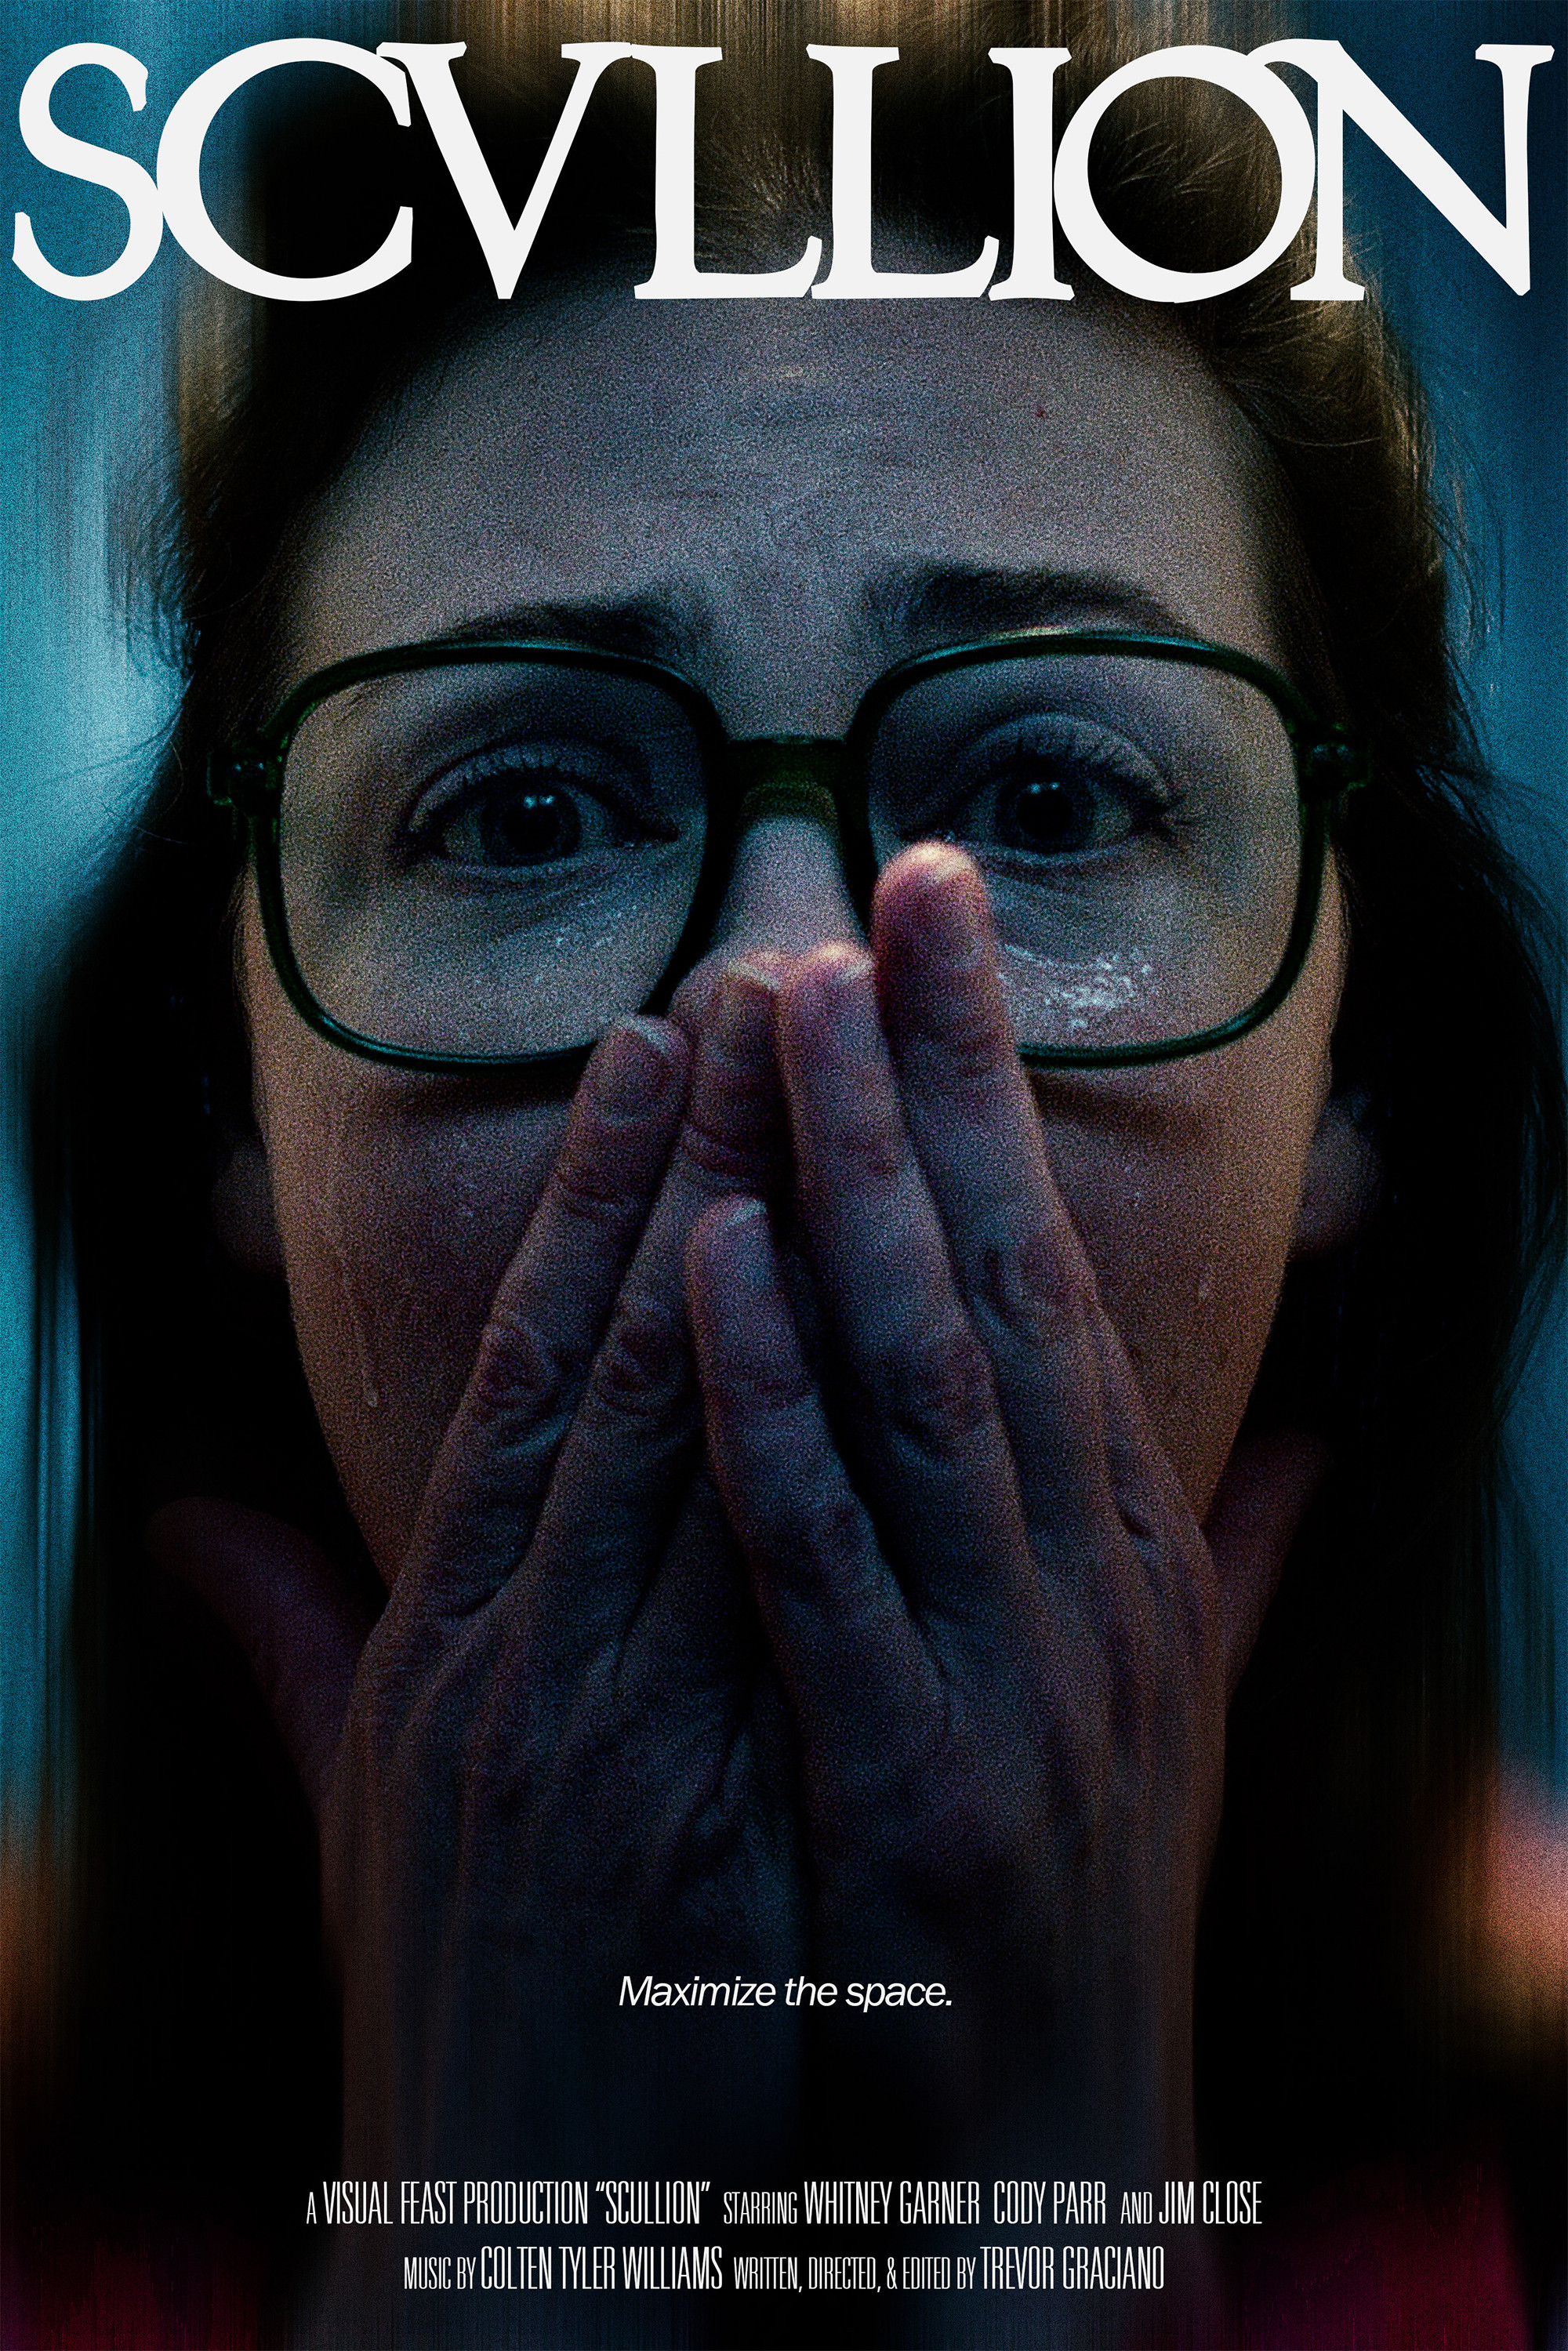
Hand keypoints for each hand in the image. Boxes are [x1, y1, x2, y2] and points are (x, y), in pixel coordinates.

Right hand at [152, 967, 809, 2208]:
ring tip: (805, 1080)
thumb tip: (195, 1516)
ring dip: (737, 1244)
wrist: (505, 2231)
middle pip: (610, 1362)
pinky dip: (751, 1448)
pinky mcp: (671, 1821)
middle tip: (756, 983)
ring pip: (666, 1438)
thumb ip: (294, 1640)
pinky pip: (726, 1599)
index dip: (591, 1202)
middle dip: (690, 1163)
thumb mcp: (360, 1806)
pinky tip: (794, 1319)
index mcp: (450, 1644)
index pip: (528, 1372)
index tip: (657, 1051)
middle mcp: (507, 1655)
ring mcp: (588, 1731)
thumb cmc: (456, 1998)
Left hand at [686, 844, 1323, 2195]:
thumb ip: (1227, 1551)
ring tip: (779, 1003)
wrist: (1050, 2167)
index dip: (996, 1088)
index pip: (1053, 1264)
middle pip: (1007, 1273)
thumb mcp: (1163, 1707)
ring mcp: (1016, 1675)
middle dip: (944, 1070)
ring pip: (927, 1374)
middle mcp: (1090, 1578)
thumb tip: (1303, 1426)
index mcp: (1125, 1545)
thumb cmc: (1071, 1908)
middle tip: (881, 878)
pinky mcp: (920, 1781)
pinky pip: (828, 1555)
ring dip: (853, 1177)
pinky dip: (770, 1402)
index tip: (937, 923)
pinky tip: (708, 1257)